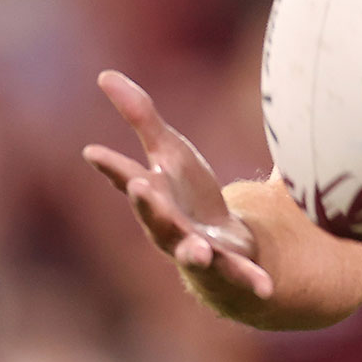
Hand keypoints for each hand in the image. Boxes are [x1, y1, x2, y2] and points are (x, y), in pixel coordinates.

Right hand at [83, 70, 273, 298]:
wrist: (215, 248)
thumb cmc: (186, 195)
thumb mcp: (169, 151)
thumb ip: (141, 117)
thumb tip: (105, 74)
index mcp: (156, 198)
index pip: (129, 179)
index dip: (112, 168)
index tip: (94, 152)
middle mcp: (169, 227)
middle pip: (156, 218)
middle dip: (148, 205)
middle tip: (139, 187)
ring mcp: (196, 251)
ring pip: (191, 252)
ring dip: (192, 251)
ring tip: (197, 250)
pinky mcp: (228, 267)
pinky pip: (240, 275)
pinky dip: (251, 279)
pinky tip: (267, 287)